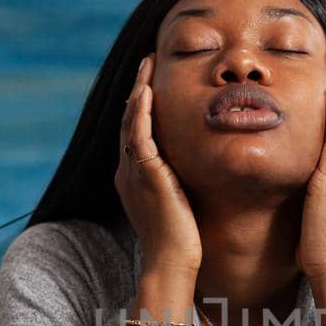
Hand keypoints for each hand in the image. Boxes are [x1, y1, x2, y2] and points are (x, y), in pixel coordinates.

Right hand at [117, 54, 200, 275]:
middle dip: (137, 89)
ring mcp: (133, 172)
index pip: (135, 132)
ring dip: (138, 90)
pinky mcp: (144, 175)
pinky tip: (147, 91)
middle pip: (128, 120)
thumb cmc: (183, 241)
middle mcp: (128, 172)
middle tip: (146, 62)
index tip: (151, 82)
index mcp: (134, 178)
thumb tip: (197, 171)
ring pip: (130, 121)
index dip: (141, 106)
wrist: (173, 262)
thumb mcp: (180, 204)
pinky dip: (140, 111)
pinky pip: (138, 135)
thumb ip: (181, 183)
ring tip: (147, 65)